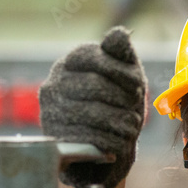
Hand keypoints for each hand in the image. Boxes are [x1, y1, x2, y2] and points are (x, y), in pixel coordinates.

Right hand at [38, 26, 147, 187]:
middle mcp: (53, 84)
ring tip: (132, 126)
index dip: (121, 72)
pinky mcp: (55, 140)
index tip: (137, 86)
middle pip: (93, 85)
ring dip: (119, 121)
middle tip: (136, 110)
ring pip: (90, 113)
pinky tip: (122, 142)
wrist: (105, 153)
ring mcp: (50, 112)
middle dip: (121, 98)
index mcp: (70, 63)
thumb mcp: (126, 78)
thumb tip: (120, 33)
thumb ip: (122, 55)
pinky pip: (85, 137)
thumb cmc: (118, 109)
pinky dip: (110, 140)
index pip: (93, 57)